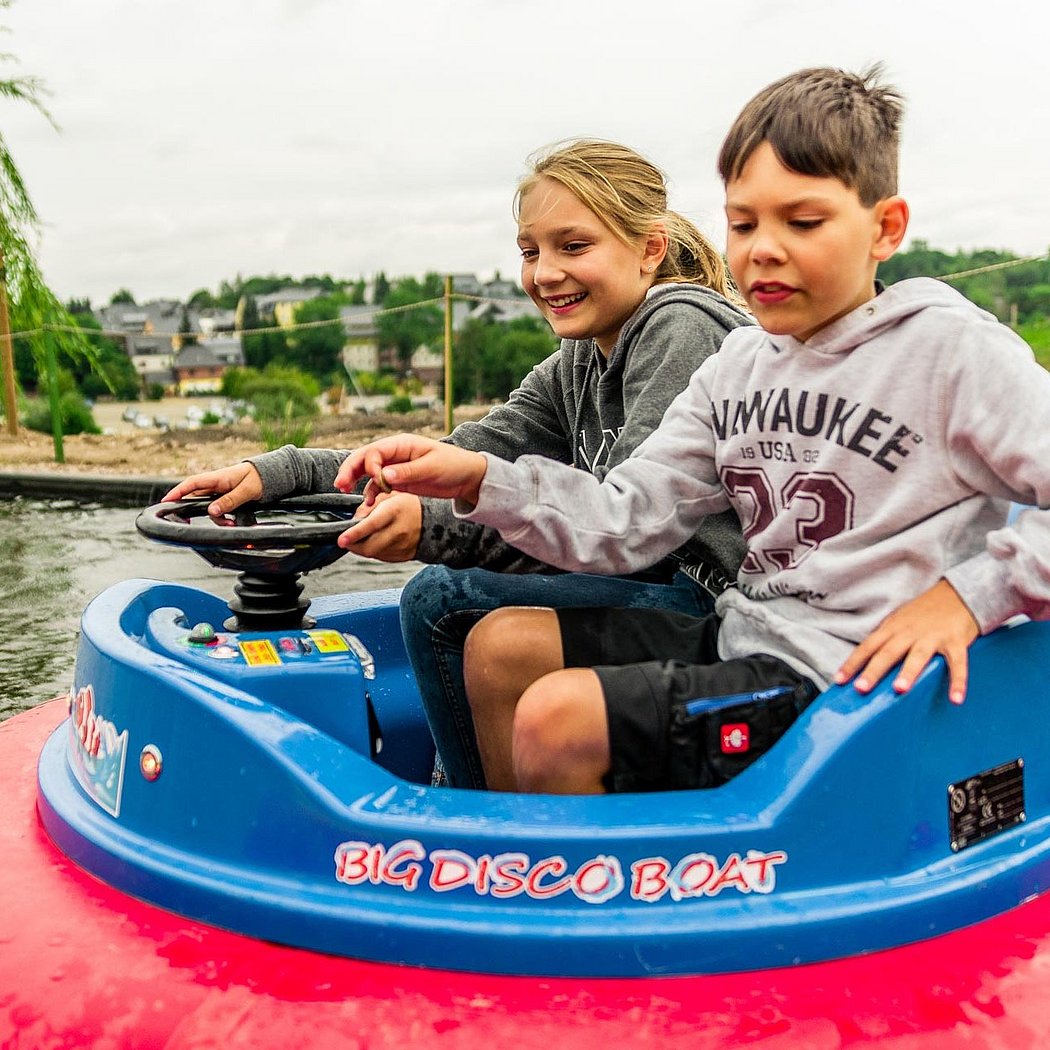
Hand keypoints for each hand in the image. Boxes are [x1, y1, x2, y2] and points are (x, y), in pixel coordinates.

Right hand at [160, 463, 263, 518]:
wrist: (271, 475)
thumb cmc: (259, 477)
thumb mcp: (247, 490)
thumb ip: (230, 500)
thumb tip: (212, 511)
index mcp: (218, 477)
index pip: (192, 483)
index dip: (177, 492)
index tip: (166, 501)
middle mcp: (216, 484)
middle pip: (196, 497)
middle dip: (191, 510)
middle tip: (186, 521)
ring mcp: (220, 491)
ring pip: (208, 507)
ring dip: (216, 518)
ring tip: (229, 523)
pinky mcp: (226, 497)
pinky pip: (218, 509)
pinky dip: (223, 517)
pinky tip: (232, 522)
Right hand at [335, 434, 487, 505]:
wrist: (467, 477)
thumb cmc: (453, 466)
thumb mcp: (432, 468)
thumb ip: (407, 472)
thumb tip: (384, 476)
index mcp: (402, 444)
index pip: (375, 451)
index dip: (370, 466)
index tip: (377, 480)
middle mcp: (395, 454)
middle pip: (365, 458)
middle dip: (350, 469)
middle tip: (340, 484)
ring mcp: (395, 467)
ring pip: (368, 471)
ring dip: (355, 480)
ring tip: (344, 490)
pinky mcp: (398, 481)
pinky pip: (378, 485)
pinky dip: (371, 493)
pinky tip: (368, 504)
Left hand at [337, 491, 421, 560]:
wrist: (432, 521)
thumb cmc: (408, 506)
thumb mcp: (388, 496)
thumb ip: (368, 506)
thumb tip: (353, 520)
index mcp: (394, 511)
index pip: (371, 525)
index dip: (354, 534)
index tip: (341, 540)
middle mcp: (399, 530)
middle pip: (369, 547)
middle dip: (353, 545)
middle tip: (346, 540)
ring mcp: (401, 546)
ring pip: (373, 554)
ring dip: (363, 548)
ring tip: (364, 537)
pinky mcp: (402, 556)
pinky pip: (381, 557)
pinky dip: (374, 551)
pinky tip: (377, 541)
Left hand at [834, 579, 979, 704]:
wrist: (958, 593)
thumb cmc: (925, 613)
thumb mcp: (900, 622)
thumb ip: (886, 640)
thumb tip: (865, 664)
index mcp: (893, 628)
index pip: (868, 646)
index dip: (853, 663)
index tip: (838, 680)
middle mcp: (910, 632)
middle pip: (888, 652)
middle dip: (874, 670)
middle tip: (861, 688)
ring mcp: (933, 636)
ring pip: (918, 656)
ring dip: (908, 672)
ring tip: (899, 690)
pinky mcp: (956, 641)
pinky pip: (958, 664)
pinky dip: (958, 682)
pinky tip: (956, 699)